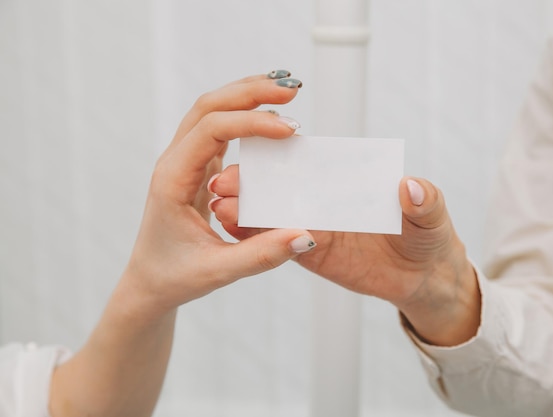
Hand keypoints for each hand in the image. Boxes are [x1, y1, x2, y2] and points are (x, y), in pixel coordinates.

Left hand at [123, 72, 316, 316]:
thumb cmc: (175, 276)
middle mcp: (175, 163)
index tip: (289, 131)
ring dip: (246, 95)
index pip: (212, 130)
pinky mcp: (197, 166)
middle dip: (250, 92)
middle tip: (292, 90)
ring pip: (211, 110)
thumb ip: (262, 255)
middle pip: (208, 106)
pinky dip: (243, 112)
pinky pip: (218, 127)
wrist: (150, 281)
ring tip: (285, 89)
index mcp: (173, 180)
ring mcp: (185, 161)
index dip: (252, 123)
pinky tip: (267, 111)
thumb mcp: (219, 272)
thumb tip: (304, 234)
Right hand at [210, 167, 479, 345]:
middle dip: (253, 181)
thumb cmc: (429, 237)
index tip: (260, 149)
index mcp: (351, 177)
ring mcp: (317, 223)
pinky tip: (232, 232)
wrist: (424, 278)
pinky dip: (256, 237)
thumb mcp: (434, 217)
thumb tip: (410, 186)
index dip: (287, 153)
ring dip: (247, 209)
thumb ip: (425, 201)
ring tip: (221, 209)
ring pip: (275, 212)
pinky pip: (280, 242)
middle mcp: (328, 196)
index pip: (315, 159)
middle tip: (223, 183)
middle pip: (285, 184)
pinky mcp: (312, 251)